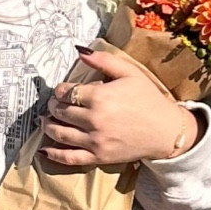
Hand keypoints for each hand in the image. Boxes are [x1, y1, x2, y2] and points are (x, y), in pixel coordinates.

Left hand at [39, 47, 200, 167]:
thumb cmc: (148, 99)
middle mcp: (95, 120)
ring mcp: (95, 141)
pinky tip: (44, 149)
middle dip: (54, 106)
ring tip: (46, 121)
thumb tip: (80, 51)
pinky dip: (53, 154)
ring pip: (60, 133)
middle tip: (54, 104)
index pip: (67, 92)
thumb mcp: (129, 73)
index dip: (60, 90)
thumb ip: (103, 60)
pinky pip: (69, 158)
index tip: (62, 90)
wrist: (166, 131)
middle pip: (61, 112)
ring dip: (48, 126)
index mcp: (100, 97)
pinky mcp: (98, 157)